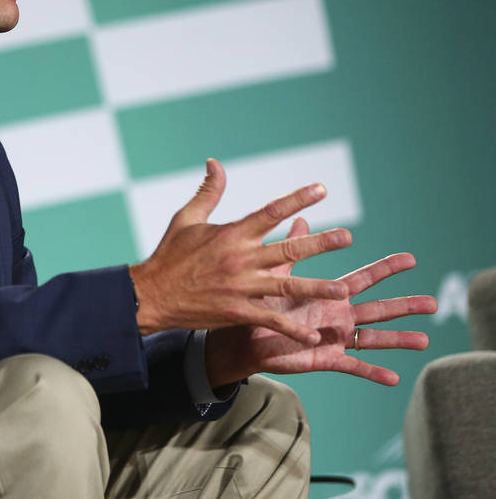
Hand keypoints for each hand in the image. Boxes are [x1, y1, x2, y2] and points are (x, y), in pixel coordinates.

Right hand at [130, 159, 350, 344]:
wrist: (152, 295)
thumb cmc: (170, 255)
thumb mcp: (186, 219)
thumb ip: (208, 192)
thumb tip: (215, 162)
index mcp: (231, 234)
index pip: (271, 212)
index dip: (297, 200)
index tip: (322, 189)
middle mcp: (240, 259)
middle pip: (287, 248)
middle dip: (319, 243)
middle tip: (346, 237)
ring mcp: (241, 287)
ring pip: (286, 286)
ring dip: (317, 287)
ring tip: (344, 290)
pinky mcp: (237, 312)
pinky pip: (270, 320)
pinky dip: (292, 329)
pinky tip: (313, 336)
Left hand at [205, 217, 437, 385]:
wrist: (242, 336)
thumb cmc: (262, 305)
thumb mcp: (279, 274)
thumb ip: (293, 249)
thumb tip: (300, 217)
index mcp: (329, 294)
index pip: (363, 278)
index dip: (386, 269)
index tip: (410, 258)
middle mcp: (338, 315)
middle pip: (378, 308)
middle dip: (405, 305)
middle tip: (434, 303)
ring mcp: (335, 338)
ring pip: (373, 338)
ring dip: (398, 339)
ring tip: (425, 340)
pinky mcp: (325, 359)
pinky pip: (352, 366)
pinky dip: (372, 372)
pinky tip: (393, 378)